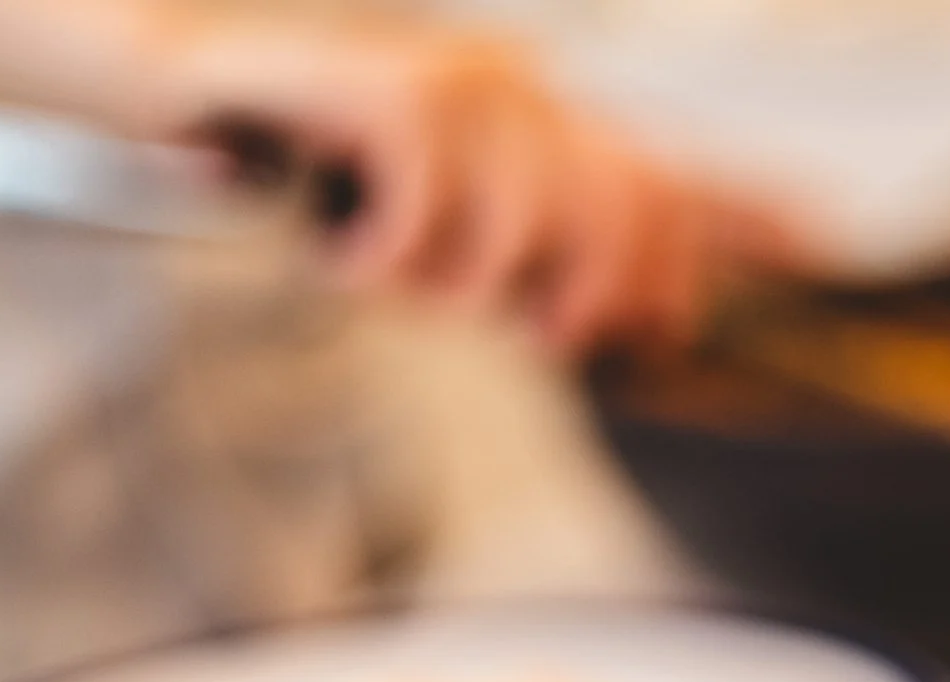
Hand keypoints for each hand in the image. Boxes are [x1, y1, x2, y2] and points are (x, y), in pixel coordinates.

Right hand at [161, 15, 776, 349]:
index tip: (762, 277)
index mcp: (547, 126)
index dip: (731, 234)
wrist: (187, 88)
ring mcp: (464, 82)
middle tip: (516, 330)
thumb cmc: (313, 175)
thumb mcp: (446, 230)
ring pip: (522, 227)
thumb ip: (530, 264)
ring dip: (455, 286)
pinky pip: (432, 207)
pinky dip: (386, 258)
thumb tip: (630, 326)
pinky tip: (344, 257)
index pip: (668, 185)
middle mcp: (525, 93)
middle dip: (579, 303)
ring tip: (390, 279)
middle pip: (618, 220)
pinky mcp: (394, 88)